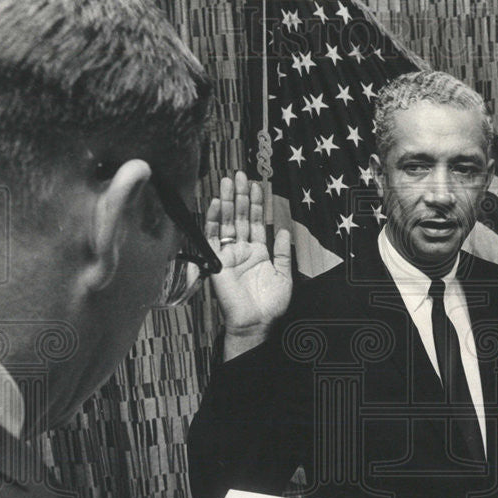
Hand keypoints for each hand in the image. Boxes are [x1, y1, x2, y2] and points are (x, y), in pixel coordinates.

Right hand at [205, 171, 291, 359]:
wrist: (256, 322)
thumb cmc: (270, 305)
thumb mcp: (284, 275)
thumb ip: (283, 252)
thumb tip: (285, 231)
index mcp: (258, 253)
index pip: (256, 222)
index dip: (256, 204)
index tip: (256, 185)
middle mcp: (242, 250)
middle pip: (240, 217)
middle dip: (240, 196)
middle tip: (240, 174)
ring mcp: (228, 254)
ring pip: (226, 222)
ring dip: (227, 201)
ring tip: (228, 181)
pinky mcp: (216, 260)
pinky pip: (212, 236)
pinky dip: (213, 219)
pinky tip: (216, 203)